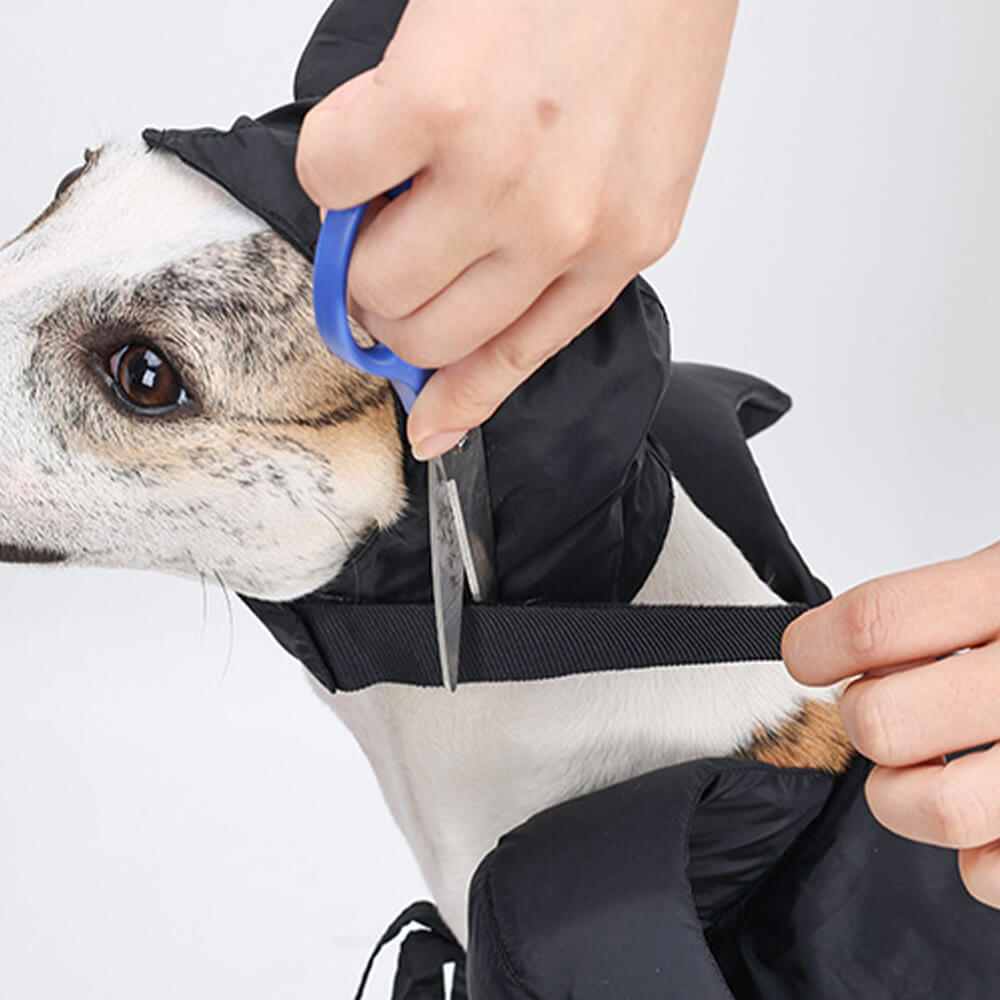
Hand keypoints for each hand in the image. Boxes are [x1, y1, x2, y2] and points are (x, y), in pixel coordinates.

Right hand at [296, 0, 738, 458]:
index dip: (459, 399)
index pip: (516, 358)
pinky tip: (373, 116)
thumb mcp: (641, 155)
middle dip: (391, 303)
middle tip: (384, 251)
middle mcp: (560, 228)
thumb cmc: (650, 9)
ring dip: (359, 240)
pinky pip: (328, 177)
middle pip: (426, 335)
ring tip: (383, 184)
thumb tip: (475, 289)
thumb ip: (567, 237)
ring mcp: (497, 176)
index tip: (426, 423)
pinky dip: (331, 155)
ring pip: (374, 280)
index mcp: (618, 242)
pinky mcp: (432, 108)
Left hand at [782, 540, 999, 908]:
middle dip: (865, 721)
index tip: (807, 654)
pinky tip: (989, 813)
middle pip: (885, 721)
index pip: (876, 623)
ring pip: (933, 808)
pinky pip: (991, 873)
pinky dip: (972, 854)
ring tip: (920, 771)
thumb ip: (932, 608)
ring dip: (899, 796)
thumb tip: (832, 648)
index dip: (817, 645)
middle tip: (884, 709)